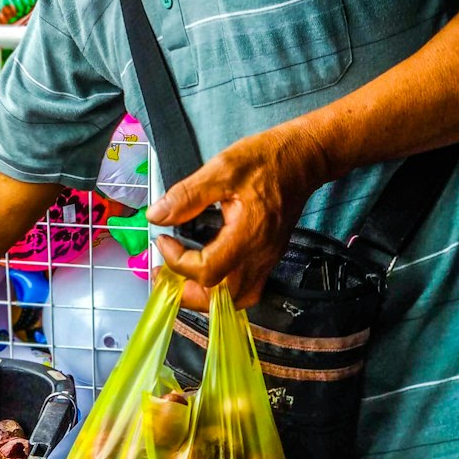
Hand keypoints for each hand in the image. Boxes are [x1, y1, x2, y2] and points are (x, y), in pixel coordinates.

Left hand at [146, 122, 331, 309]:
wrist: (302, 159)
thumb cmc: (265, 160)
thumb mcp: (221, 169)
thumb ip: (187, 195)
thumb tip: (157, 216)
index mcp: (248, 235)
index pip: (208, 271)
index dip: (178, 261)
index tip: (163, 239)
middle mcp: (260, 256)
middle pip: (221, 298)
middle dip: (186, 292)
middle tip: (161, 272)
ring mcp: (267, 259)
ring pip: (234, 299)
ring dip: (203, 296)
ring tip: (179, 278)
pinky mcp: (269, 257)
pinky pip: (246, 289)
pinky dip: (223, 291)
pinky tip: (206, 273)